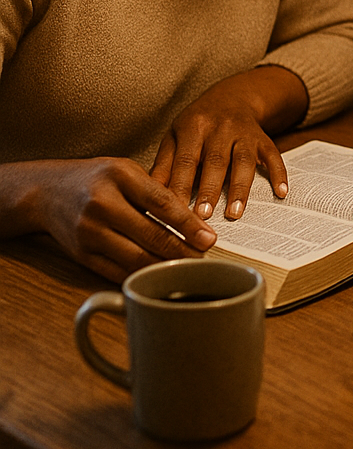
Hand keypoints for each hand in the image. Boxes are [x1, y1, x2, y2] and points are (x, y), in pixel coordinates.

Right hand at [19, 158, 215, 282]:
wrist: (46, 192)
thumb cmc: (95, 179)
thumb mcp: (126, 171)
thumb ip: (156, 192)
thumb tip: (192, 221)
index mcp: (119, 177)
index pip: (161, 203)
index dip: (189, 224)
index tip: (209, 238)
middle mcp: (102, 204)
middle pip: (151, 234)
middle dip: (182, 250)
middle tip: (204, 257)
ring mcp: (89, 232)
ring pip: (135, 258)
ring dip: (165, 267)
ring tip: (186, 269)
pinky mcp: (81, 255)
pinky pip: (116, 271)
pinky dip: (141, 276)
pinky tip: (158, 277)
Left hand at [149, 66, 301, 219]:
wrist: (232, 97)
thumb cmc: (197, 124)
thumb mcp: (175, 137)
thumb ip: (164, 165)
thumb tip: (149, 195)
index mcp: (193, 127)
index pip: (186, 160)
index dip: (181, 185)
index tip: (175, 211)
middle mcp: (221, 127)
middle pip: (216, 161)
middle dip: (209, 189)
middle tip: (203, 217)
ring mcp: (245, 132)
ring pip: (244, 160)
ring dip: (240, 187)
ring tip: (234, 213)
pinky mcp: (264, 138)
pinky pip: (274, 155)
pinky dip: (279, 174)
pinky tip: (280, 192)